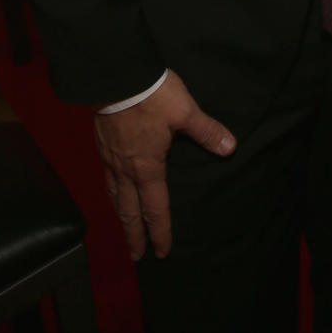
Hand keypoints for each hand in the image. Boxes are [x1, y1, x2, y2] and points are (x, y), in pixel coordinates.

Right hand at [94, 68, 235, 260]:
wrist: (117, 76)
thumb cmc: (153, 96)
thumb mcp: (186, 113)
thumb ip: (207, 132)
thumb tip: (230, 148)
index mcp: (147, 168)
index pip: (155, 209)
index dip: (160, 232)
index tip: (161, 252)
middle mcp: (126, 170)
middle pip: (129, 211)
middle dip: (133, 235)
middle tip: (136, 256)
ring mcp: (110, 158)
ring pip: (114, 196)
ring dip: (120, 215)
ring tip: (124, 226)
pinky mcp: (101, 144)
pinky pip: (106, 177)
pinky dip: (111, 191)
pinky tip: (113, 186)